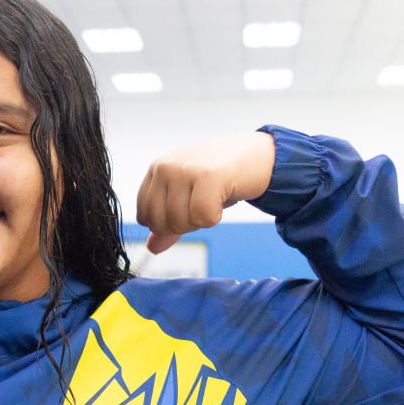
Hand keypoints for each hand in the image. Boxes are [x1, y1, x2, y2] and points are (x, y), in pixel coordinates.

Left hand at [136, 131, 275, 253]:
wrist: (260, 156)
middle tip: (204, 205)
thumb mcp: (189, 198)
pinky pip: (203, 217)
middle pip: (160, 223)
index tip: (189, 208)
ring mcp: (185, 169)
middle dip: (185, 225)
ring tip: (214, 199)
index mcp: (156, 169)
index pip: (144, 215)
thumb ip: (168, 222)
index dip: (167, 224)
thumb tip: (152, 248)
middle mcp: (166, 167)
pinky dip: (215, 217)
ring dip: (202, 221)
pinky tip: (223, 199)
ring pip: (180, 222)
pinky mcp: (209, 175)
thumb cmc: (221, 177)